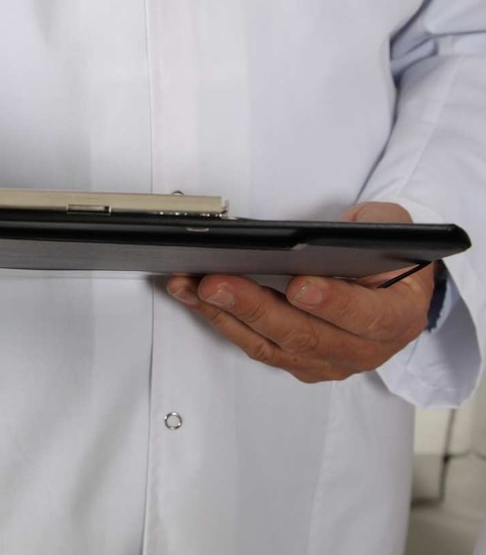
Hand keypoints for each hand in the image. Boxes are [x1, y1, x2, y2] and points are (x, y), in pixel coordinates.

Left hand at [166, 202, 434, 382]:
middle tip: (215, 282)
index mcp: (397, 317)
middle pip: (303, 335)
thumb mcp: (393, 228)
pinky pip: (253, 345)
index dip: (334, 303)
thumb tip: (323, 234)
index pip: (367, 316)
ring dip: (222, 315)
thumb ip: (373, 226)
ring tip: (188, 286)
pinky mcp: (296, 361)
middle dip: (253, 307)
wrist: (391, 288)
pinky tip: (192, 296)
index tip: (299, 285)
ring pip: (269, 345)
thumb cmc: (388, 256)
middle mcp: (363, 349)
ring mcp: (326, 361)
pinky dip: (219, 320)